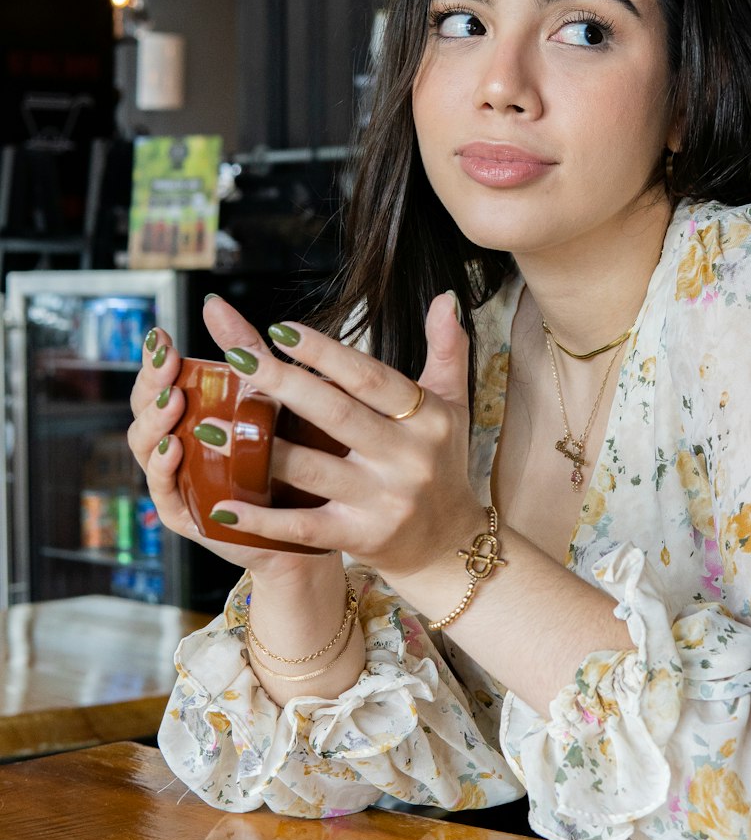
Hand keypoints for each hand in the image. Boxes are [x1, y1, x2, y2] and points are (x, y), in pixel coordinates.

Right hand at [126, 321, 340, 584]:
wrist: (318, 516)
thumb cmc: (292, 449)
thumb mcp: (269, 393)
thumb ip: (241, 350)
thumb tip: (214, 303)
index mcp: (191, 413)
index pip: (158, 382)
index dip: (153, 360)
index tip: (161, 337)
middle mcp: (177, 443)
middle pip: (144, 410)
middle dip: (150, 385)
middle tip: (166, 364)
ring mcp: (178, 479)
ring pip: (146, 447)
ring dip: (153, 422)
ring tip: (170, 400)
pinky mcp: (186, 514)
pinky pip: (163, 491)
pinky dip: (164, 467)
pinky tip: (174, 447)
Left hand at [198, 291, 481, 580]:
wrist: (449, 543)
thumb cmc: (441, 461)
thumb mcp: (453, 404)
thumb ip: (447, 349)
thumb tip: (443, 296)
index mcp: (426, 418)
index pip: (369, 378)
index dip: (325, 352)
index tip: (280, 329)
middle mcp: (407, 458)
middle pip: (335, 414)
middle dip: (283, 384)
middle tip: (237, 357)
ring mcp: (382, 501)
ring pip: (311, 469)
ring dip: (256, 447)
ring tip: (208, 425)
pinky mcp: (359, 538)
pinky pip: (303, 526)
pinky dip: (261, 518)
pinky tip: (222, 505)